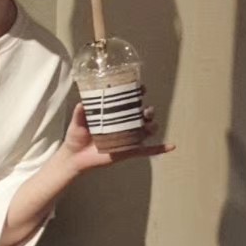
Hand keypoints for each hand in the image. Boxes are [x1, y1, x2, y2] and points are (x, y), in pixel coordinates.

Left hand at [59, 100, 174, 174]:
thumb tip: (81, 104)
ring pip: (147, 130)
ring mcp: (128, 137)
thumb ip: (80, 113)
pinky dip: (160, 148)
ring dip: (152, 126)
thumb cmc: (76, 138)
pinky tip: (171, 146)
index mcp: (115, 113)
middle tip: (144, 110)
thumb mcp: (77, 122)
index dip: (137, 93)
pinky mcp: (128, 151)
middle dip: (148, 110)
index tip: (140, 88)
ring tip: (149, 125)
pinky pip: (147, 150)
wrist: (74, 158)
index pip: (130, 101)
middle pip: (143, 114)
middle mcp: (124, 124)